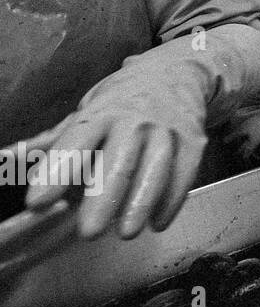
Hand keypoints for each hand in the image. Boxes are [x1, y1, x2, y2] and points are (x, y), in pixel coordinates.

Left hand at [7, 89, 206, 240]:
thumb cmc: (123, 100)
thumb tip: (3, 159)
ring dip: (141, 202)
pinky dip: (171, 200)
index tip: (37, 201)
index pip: (76, 143)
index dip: (57, 172)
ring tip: (126, 233)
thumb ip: (48, 143)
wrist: (178, 73)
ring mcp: (167, 131)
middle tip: (88, 231)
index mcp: (102, 113)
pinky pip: (184, 174)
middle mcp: (135, 120)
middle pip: (119, 161)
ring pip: (156, 169)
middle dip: (104, 196)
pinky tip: (157, 223)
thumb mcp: (85, 113)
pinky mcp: (193, 142)